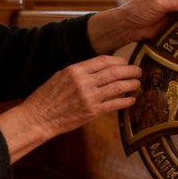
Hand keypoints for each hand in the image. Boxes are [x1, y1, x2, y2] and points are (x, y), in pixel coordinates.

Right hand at [0, 55, 141, 162]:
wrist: (38, 117)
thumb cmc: (47, 97)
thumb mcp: (61, 76)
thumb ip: (80, 72)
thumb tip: (99, 69)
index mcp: (75, 70)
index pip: (104, 61)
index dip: (118, 61)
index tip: (125, 62)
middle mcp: (84, 82)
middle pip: (114, 72)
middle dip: (129, 70)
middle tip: (138, 71)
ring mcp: (89, 97)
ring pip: (117, 87)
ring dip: (131, 84)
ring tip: (137, 83)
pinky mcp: (91, 112)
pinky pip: (113, 105)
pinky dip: (125, 101)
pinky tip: (131, 99)